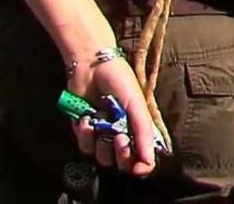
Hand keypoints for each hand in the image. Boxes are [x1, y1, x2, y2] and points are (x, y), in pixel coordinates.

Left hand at [68, 54, 156, 175]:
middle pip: (123, 164)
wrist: (90, 66)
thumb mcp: (137, 105)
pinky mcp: (85, 133)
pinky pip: (85, 147)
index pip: (144, 160)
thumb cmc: (120, 80)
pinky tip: (87, 117)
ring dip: (101, 142)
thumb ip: (143, 132)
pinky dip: (85, 134)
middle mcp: (123, 136)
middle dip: (121, 155)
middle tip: (119, 138)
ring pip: (102, 158)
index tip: (137, 165)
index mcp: (140, 130)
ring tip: (101, 120)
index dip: (142, 166)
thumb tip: (148, 159)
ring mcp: (103, 135)